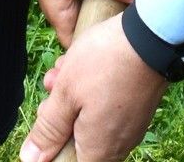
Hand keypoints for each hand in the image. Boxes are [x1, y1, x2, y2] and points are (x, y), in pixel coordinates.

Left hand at [19, 15, 169, 161]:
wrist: (152, 34)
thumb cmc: (105, 63)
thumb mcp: (66, 94)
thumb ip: (48, 130)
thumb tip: (31, 159)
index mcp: (99, 150)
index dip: (51, 147)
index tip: (45, 121)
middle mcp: (119, 145)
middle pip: (78, 142)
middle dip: (58, 115)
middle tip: (51, 87)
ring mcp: (131, 126)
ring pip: (90, 120)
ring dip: (72, 98)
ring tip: (65, 69)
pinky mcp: (138, 107)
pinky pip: (108, 108)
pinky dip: (92, 91)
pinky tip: (84, 65)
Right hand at [32, 0, 136, 47]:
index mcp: (61, 18)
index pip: (77, 45)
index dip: (93, 47)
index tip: (114, 42)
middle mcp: (66, 13)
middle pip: (89, 28)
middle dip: (108, 25)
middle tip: (128, 23)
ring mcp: (71, 0)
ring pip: (94, 11)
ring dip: (110, 7)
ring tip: (129, 7)